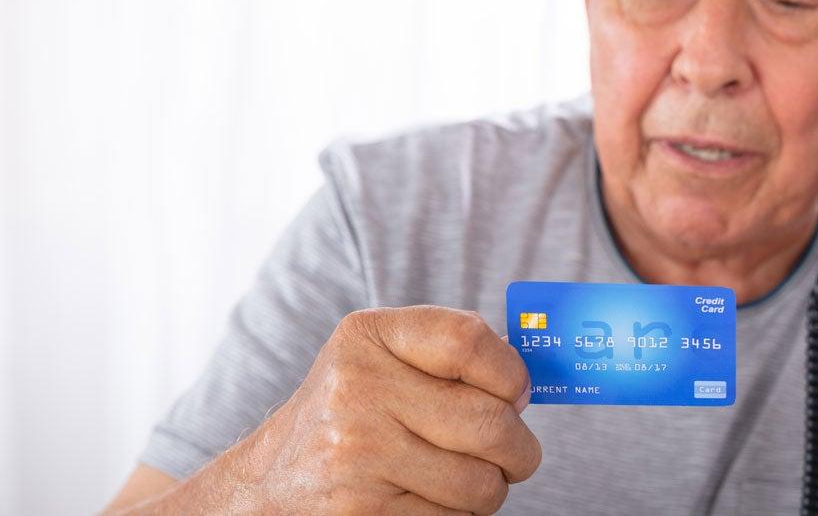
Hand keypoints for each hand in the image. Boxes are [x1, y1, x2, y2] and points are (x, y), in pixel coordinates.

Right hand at [208, 306, 538, 514]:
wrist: (270, 484)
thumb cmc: (352, 413)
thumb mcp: (383, 359)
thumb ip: (452, 353)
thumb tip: (528, 385)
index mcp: (368, 337)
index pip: (469, 341)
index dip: (511, 373)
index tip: (517, 394)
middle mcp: (357, 390)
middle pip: (490, 421)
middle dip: (519, 448)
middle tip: (514, 454)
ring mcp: (356, 454)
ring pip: (480, 483)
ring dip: (489, 489)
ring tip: (464, 478)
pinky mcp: (363, 513)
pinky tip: (430, 500)